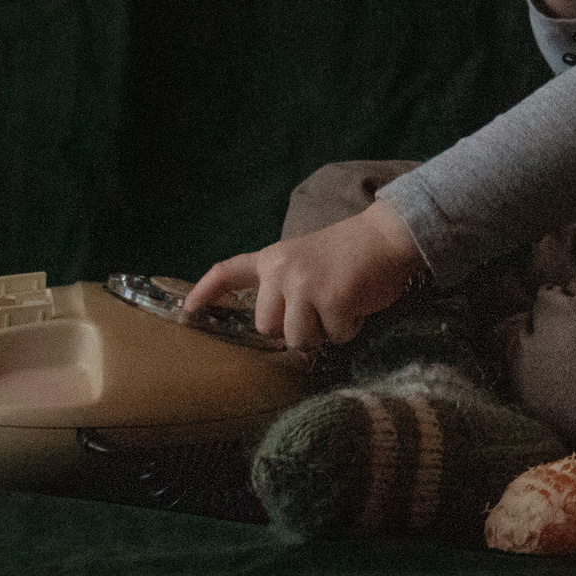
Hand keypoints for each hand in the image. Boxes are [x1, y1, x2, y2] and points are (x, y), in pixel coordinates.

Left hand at [184, 201, 424, 350]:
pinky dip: (349, 328)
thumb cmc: (350, 252)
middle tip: (320, 308)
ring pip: (299, 339)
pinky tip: (358, 305)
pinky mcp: (332, 300)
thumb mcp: (307, 260)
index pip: (229, 272)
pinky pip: (334, 337)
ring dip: (323, 332)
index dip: (205, 292)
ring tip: (342, 306)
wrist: (388, 236)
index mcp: (273, 258)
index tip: (187, 311)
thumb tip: (279, 333)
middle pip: (267, 327)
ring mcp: (305, 285)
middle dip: (294, 327)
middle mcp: (281, 271)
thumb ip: (285, 288)